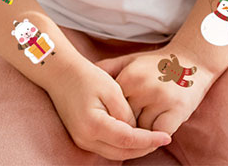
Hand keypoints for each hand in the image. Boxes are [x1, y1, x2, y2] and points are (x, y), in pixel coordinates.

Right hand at [45, 54, 171, 159]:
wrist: (60, 73)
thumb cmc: (86, 76)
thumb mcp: (111, 89)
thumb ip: (126, 112)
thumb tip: (136, 130)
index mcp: (93, 124)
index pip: (128, 140)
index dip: (149, 140)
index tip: (166, 136)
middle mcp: (85, 138)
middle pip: (122, 152)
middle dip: (144, 148)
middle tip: (162, 138)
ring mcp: (81, 140)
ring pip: (114, 153)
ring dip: (134, 148)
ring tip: (152, 138)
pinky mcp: (81, 138)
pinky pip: (106, 147)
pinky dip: (122, 145)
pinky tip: (134, 135)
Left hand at [95, 48, 212, 135]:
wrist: (192, 60)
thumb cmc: (157, 63)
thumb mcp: (131, 60)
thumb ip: (109, 69)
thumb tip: (87, 75)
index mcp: (130, 76)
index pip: (113, 107)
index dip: (113, 115)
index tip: (113, 117)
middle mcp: (143, 87)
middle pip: (126, 120)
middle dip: (126, 125)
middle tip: (130, 124)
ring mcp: (160, 99)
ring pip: (141, 130)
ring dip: (142, 132)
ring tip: (145, 125)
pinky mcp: (176, 110)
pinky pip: (159, 133)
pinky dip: (157, 135)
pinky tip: (158, 128)